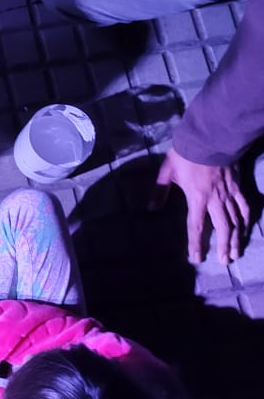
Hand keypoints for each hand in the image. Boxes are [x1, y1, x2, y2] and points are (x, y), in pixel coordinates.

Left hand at [153, 147, 249, 263]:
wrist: (210, 136)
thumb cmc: (186, 154)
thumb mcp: (167, 171)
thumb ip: (160, 191)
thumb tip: (151, 209)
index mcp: (196, 197)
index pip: (195, 226)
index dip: (196, 244)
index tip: (196, 258)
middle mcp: (215, 199)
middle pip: (222, 228)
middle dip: (222, 246)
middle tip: (223, 261)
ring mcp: (229, 193)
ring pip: (236, 221)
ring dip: (236, 238)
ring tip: (235, 253)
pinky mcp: (238, 186)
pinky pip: (244, 206)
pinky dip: (246, 219)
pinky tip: (246, 228)